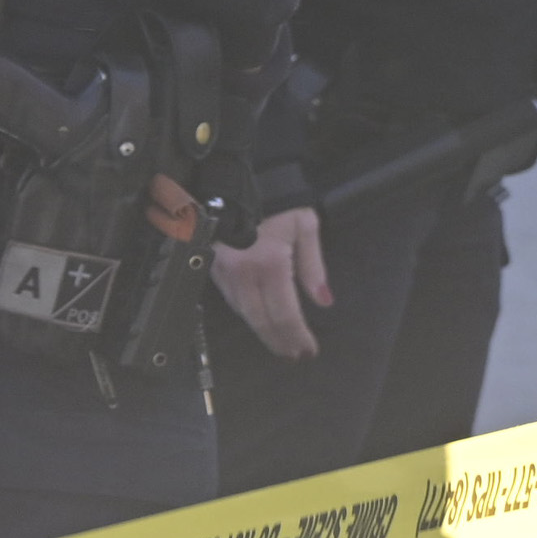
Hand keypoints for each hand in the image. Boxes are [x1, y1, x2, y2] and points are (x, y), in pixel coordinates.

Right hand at [213, 207, 329, 362]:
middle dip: (280, 342)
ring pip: (244, 314)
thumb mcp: (306, 227)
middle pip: (262, 320)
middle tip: (295, 356)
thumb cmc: (279, 202)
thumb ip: (314, 267)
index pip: (285, 313)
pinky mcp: (213, 269)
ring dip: (263, 333)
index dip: (297, 336)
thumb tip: (324, 301)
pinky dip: (248, 316)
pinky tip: (260, 322)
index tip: (309, 351)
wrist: (238, 181)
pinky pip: (232, 302)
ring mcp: (225, 273)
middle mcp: (244, 274)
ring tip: (281, 346)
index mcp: (270, 264)